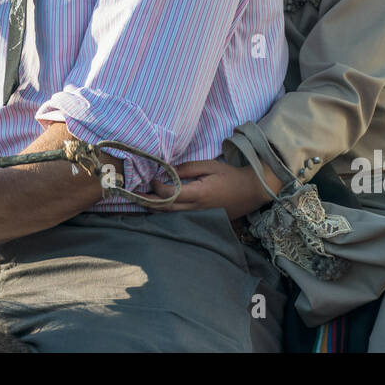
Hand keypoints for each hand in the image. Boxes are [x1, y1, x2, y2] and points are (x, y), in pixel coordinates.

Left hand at [138, 158, 279, 221]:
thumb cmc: (230, 176)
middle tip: (134, 196)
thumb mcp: (209, 166)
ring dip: (155, 209)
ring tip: (141, 202)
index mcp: (198, 194)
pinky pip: (180, 217)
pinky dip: (167, 213)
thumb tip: (169, 171)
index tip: (152, 178)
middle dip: (149, 202)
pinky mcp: (202, 219)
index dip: (157, 187)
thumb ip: (188, 168)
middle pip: (166, 209)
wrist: (251, 191)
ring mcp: (199, 216)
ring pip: (171, 216)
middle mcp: (196, 208)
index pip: (170, 194)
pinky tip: (159, 208)